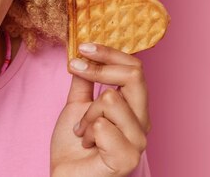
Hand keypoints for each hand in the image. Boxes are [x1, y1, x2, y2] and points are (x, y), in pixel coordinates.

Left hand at [50, 43, 150, 176]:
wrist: (66, 175)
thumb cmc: (74, 145)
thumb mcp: (77, 105)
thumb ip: (84, 81)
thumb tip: (84, 54)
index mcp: (134, 107)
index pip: (135, 68)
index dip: (109, 52)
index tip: (83, 46)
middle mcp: (142, 121)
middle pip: (134, 76)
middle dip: (99, 69)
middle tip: (74, 66)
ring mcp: (138, 141)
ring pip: (111, 99)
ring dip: (87, 114)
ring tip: (82, 130)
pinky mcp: (128, 158)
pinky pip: (103, 126)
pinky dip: (87, 132)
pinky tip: (87, 144)